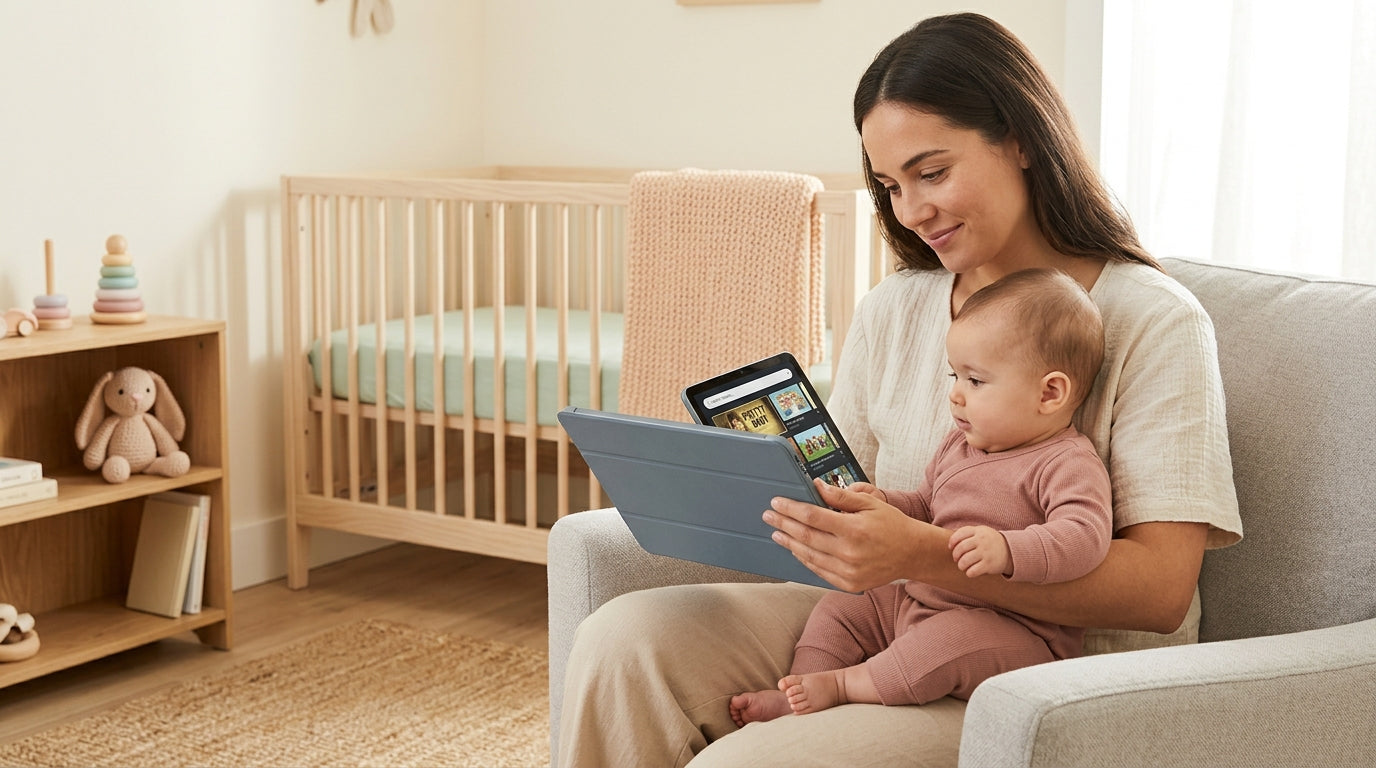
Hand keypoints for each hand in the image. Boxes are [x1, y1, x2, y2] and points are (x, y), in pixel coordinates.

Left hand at [764, 480, 943, 591]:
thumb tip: (816, 486)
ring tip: (777, 533)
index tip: (776, 503)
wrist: (913, 554)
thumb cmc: (892, 525)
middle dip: (783, 524)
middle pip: (806, 536)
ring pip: (809, 556)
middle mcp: (849, 552)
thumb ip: (841, 496)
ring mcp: (849, 571)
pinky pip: (819, 571)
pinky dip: (804, 559)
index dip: (791, 509)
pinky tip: (796, 549)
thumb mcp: (870, 503)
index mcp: (854, 529)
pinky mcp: (849, 584)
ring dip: (789, 543)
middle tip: (768, 516)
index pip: (812, 516)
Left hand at [949, 525, 1010, 577]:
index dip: (952, 542)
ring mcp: (986, 553)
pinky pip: (972, 571)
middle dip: (955, 556)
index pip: (959, 535)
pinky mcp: (989, 565)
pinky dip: (969, 573)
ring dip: (961, 565)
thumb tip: (950, 544)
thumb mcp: (980, 532)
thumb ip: (966, 533)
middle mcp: (982, 541)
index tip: (951, 548)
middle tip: (956, 559)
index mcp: (978, 531)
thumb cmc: (989, 541)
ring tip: (962, 566)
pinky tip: (971, 571)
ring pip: (964, 561)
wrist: (1010, 551)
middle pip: (960, 549)